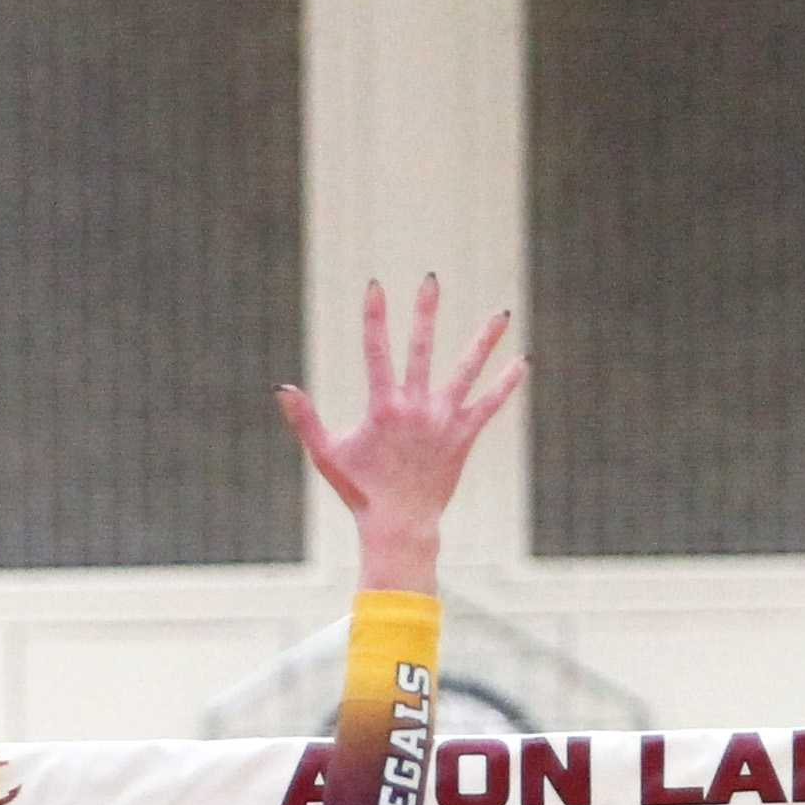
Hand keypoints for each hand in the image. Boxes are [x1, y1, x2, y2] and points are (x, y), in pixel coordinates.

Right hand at [278, 278, 523, 593]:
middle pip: (421, 349)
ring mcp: (442, 419)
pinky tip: (522, 362)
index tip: (376, 287)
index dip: (375, 317)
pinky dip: (506, 384)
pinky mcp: (463, 436)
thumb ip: (305, 419)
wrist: (398, 524)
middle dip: (425, 312)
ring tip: (501, 315)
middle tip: (431, 281)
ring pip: (467, 371)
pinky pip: (488, 405)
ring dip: (484, 341)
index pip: (376, 351)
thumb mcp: (326, 454)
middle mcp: (415, 407)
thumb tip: (282, 387)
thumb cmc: (358, 491)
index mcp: (382, 407)